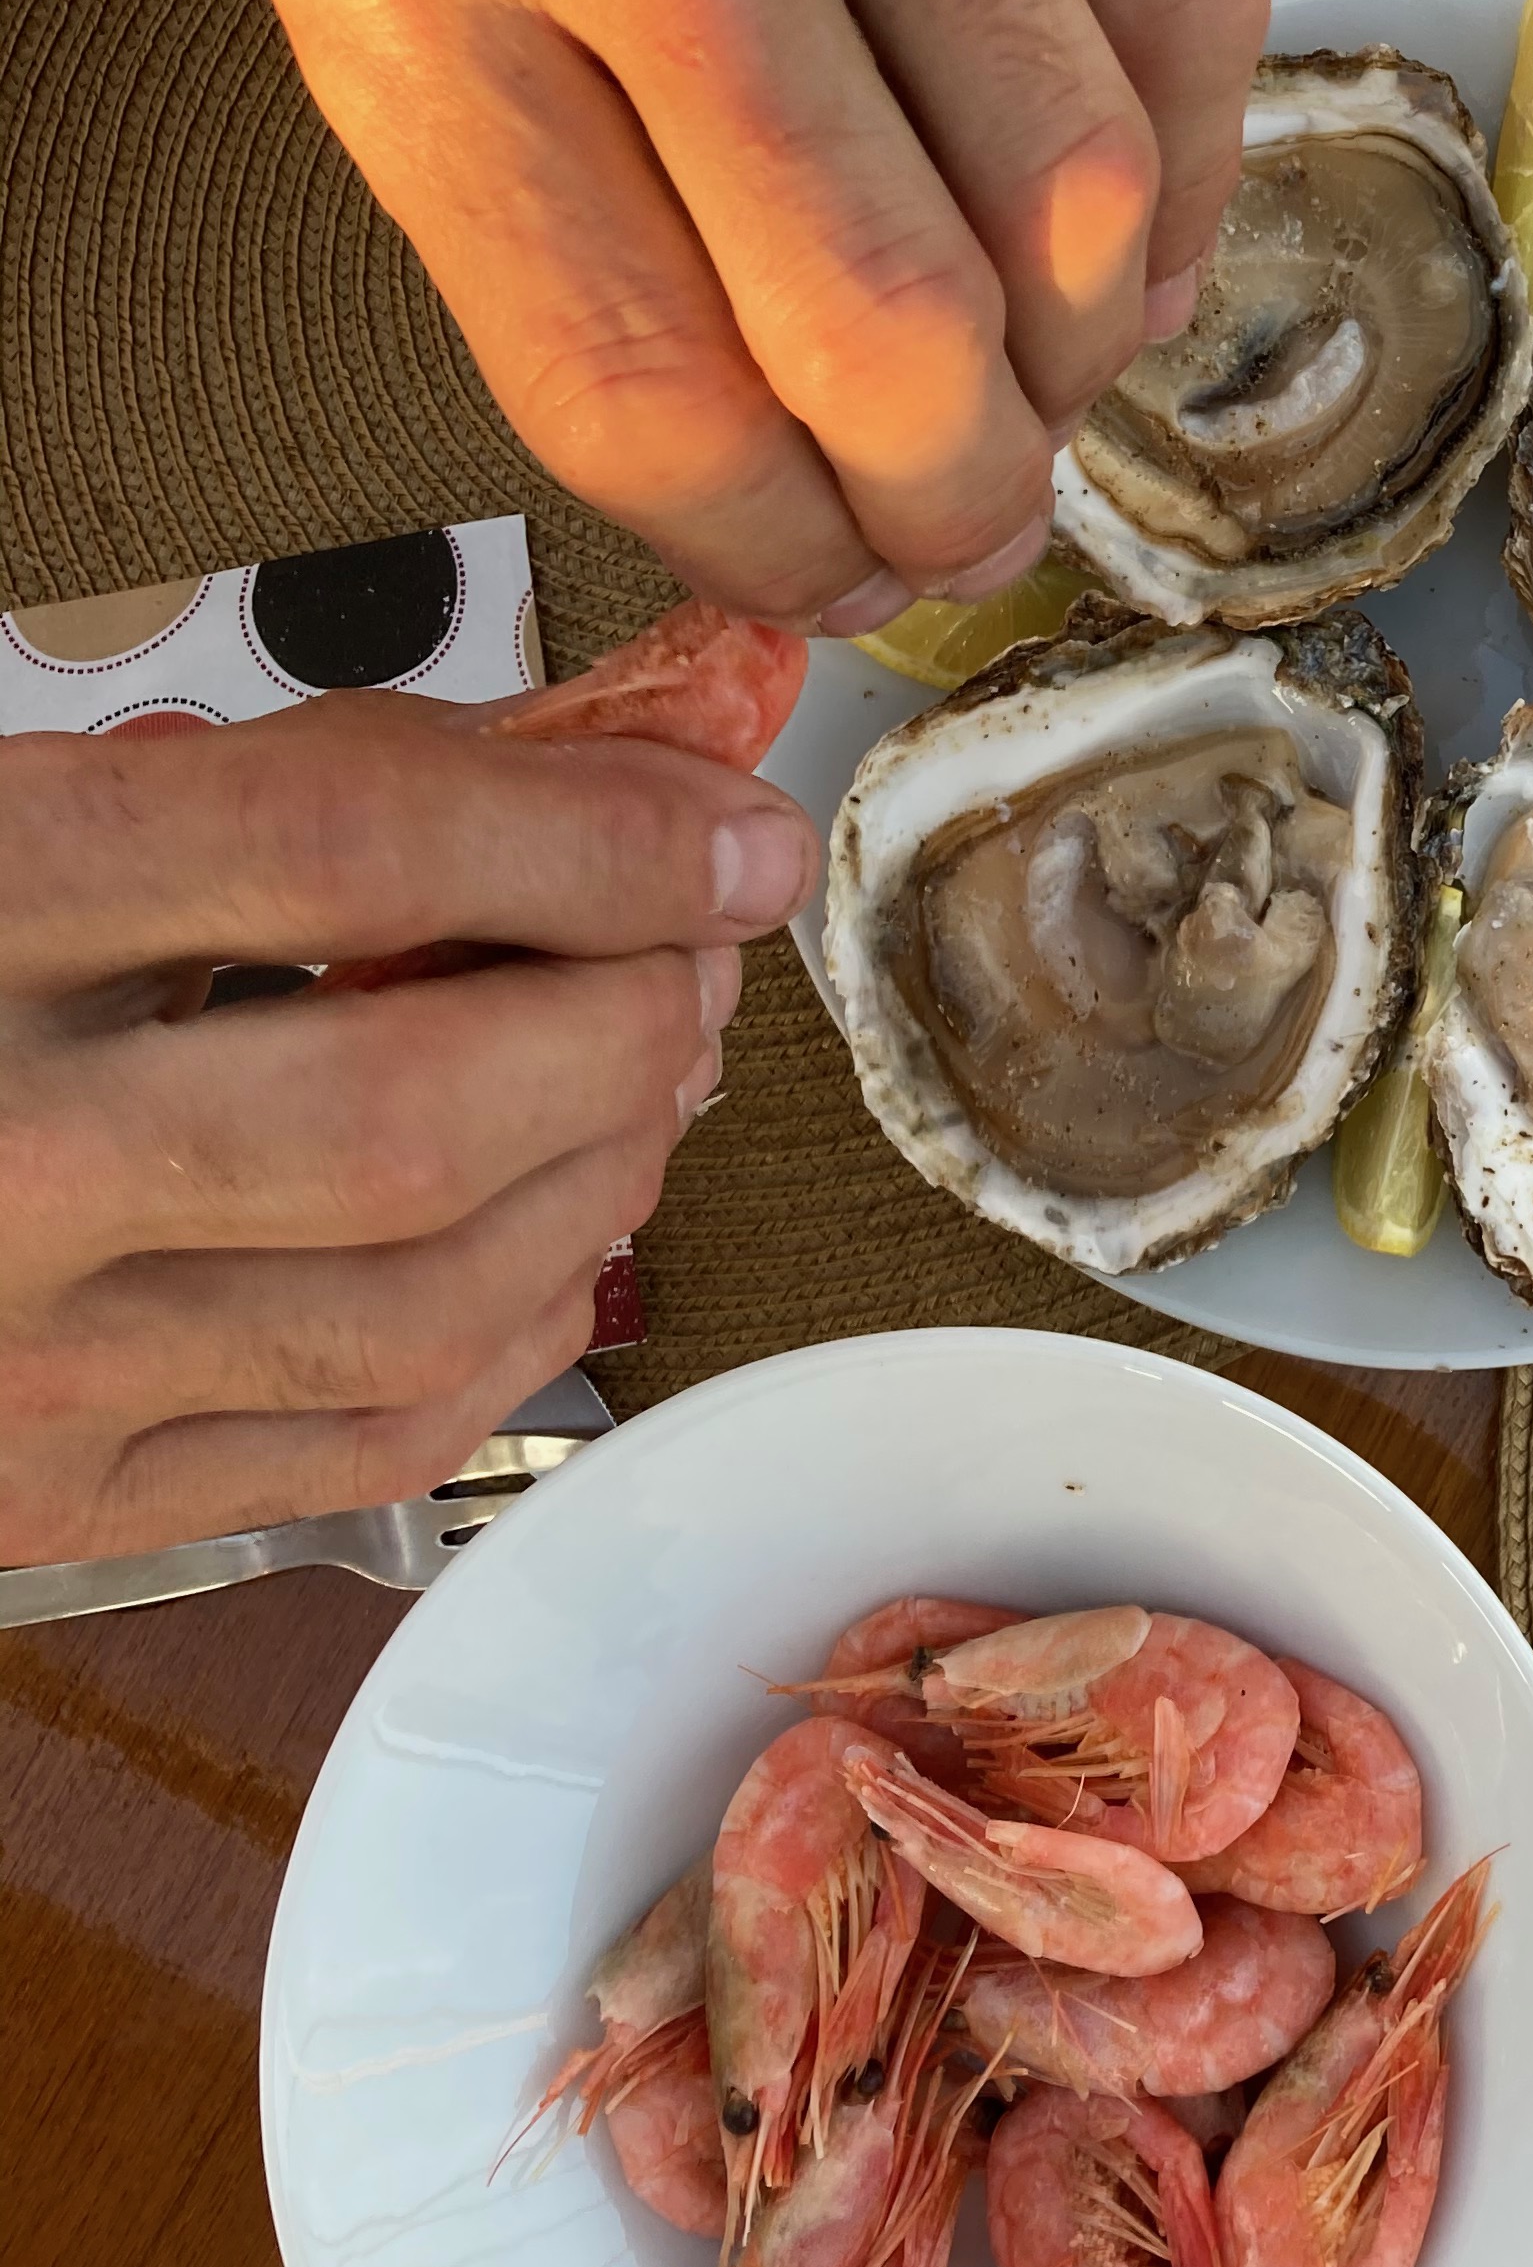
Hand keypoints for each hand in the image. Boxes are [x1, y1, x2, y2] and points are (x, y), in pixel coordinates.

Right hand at [0, 703, 818, 1565]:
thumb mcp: (21, 805)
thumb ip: (292, 782)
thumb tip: (604, 764)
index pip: (346, 853)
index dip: (591, 833)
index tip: (727, 822)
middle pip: (417, 1112)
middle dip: (622, 1020)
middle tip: (694, 948)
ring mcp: (19, 1367)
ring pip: (426, 1299)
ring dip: (605, 1171)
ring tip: (645, 1066)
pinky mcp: (57, 1502)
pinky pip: (374, 1434)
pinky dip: (526, 1321)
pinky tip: (562, 1226)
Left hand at [195, 0, 1268, 633]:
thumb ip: (518, 196)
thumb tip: (749, 471)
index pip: (628, 376)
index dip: (764, 547)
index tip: (823, 584)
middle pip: (886, 328)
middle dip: (956, 504)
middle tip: (968, 527)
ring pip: (1082, 205)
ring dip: (1087, 362)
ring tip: (1049, 369)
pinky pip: (1202, 25)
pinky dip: (1194, 182)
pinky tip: (1136, 220)